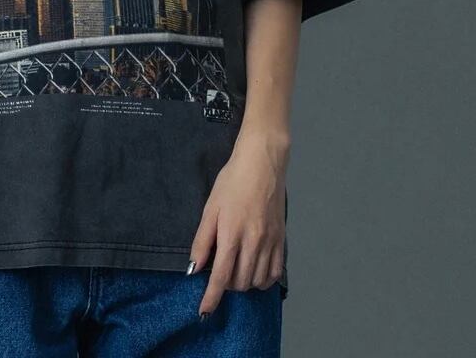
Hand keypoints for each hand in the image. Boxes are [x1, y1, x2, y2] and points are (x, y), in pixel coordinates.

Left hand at [188, 128, 287, 315]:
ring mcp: (270, 243)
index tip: (204, 312)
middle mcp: (254, 243)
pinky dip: (262, 279)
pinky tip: (254, 269)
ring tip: (235, 267)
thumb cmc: (232, 182)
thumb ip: (202, 240)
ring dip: (243, 282)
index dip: (211, 297)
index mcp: (232, 235)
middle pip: (239, 282)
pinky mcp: (281, 240)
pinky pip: (274, 274)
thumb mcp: (210, 208)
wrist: (262, 164)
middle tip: (219, 270)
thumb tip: (194, 268)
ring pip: (256, 281)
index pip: (220, 276)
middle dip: (226, 285)